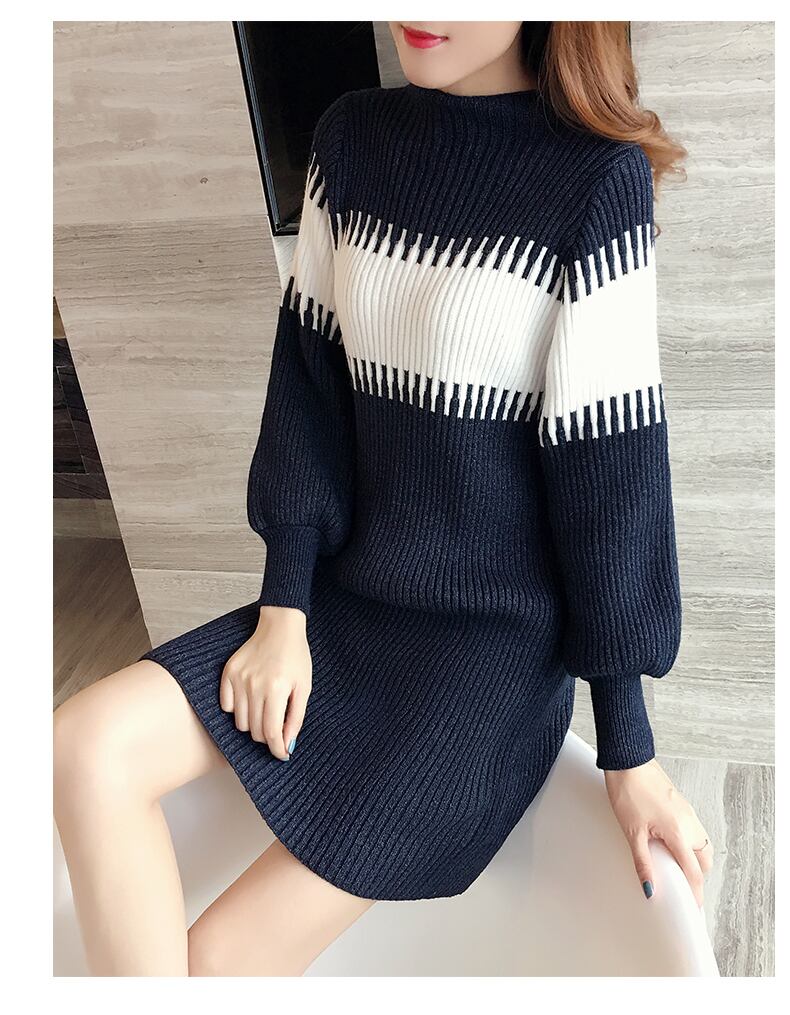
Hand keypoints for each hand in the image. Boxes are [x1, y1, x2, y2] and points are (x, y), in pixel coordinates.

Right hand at [219, 606, 311, 760]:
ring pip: (240, 723)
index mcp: (277, 689)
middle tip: (277, 725)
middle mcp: (255, 685)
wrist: (279, 627)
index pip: (271, 733)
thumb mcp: (304, 687)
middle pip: (255, 731)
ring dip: (253, 723)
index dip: (277, 749)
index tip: (282, 755)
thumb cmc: (295, 656)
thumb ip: (295, 718)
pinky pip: (227, 706)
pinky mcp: (227, 673)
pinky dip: (238, 709)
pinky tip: (250, 698)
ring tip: (265, 709)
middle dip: (268, 736)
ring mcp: (238, 679)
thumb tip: (287, 745)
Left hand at [604, 758, 713, 907]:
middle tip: (681, 886)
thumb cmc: (628, 792)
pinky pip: (692, 829)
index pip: (694, 871)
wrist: (628, 760)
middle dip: (697, 874)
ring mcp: (686, 810)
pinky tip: (669, 842)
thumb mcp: (632, 832)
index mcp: (679, 832)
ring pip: (700, 842)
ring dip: (693, 856)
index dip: (695, 893)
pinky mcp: (680, 802)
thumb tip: (649, 889)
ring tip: (673, 865)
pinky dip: (687, 841)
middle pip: (704, 858)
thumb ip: (643, 863)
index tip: (693, 908)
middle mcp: (689, 822)